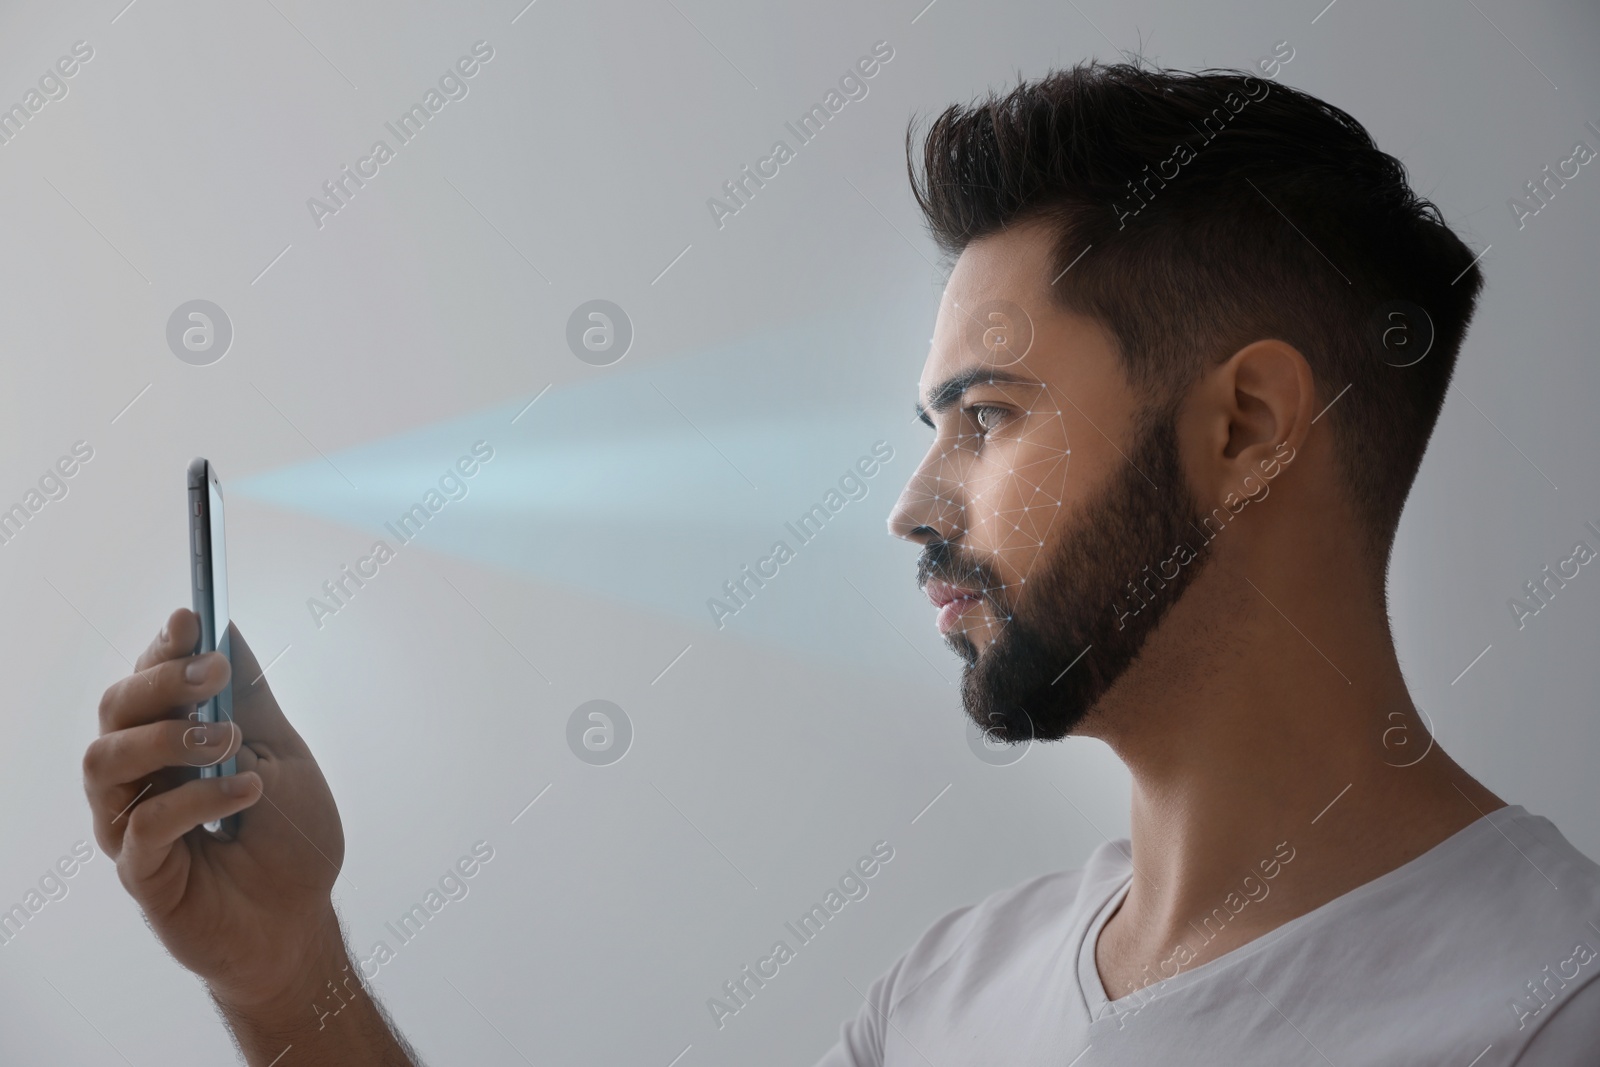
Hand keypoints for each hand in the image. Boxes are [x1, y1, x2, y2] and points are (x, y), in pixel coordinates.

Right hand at [83, 607, 345, 1011]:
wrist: (299, 920)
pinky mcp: (140, 870)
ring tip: (227, 741)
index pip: (145, 680)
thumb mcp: (280, 752)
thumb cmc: (288, 837)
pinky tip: (244, 791)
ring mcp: (129, 824)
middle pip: (114, 710)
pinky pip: (144, 823)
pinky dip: (195, 798)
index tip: (190, 617)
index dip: (161, 647)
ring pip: (105, 760)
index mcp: (169, 741)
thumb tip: (224, 628)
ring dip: (167, 736)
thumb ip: (247, 698)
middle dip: (160, 680)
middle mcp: (138, 777)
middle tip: (212, 674)